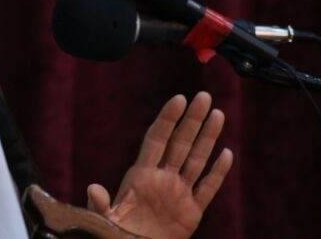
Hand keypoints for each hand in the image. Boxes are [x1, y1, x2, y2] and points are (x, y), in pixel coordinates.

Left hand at [87, 92, 232, 238]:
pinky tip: (226, 154)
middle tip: (204, 96)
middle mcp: (162, 178)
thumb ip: (101, 204)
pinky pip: (207, 188)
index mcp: (140, 175)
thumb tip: (93, 188)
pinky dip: (218, 172)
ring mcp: (178, 193)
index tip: (179, 98)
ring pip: (197, 160)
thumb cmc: (115, 233)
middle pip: (180, 142)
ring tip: (218, 114)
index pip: (156, 139)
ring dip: (208, 138)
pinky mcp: (191, 212)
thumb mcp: (105, 219)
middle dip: (192, 119)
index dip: (167, 119)